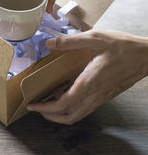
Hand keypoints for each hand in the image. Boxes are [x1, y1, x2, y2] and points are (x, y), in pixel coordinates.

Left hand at [27, 30, 147, 124]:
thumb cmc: (124, 47)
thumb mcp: (95, 37)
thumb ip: (70, 41)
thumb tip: (49, 43)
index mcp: (89, 81)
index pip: (64, 104)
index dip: (45, 107)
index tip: (32, 104)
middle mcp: (95, 94)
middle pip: (69, 116)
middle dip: (50, 116)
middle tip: (36, 107)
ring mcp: (101, 97)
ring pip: (78, 115)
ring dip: (60, 113)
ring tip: (48, 101)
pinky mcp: (105, 96)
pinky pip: (85, 108)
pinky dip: (72, 107)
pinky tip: (65, 92)